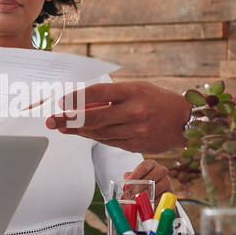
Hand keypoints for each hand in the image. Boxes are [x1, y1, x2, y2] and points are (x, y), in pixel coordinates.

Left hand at [46, 81, 188, 152]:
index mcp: (133, 92)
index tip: (61, 101)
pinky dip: (93, 137)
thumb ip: (110, 95)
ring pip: (99, 132)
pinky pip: (108, 141)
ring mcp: (135, 131)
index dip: (77, 98)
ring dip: (77, 131)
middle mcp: (134, 112)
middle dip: (69, 120)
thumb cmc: (157, 100)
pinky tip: (81, 133)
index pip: (98, 92)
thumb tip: (80, 102)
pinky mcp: (135, 145)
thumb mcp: (136, 89)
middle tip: (51, 120)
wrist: (183, 121)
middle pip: (94, 117)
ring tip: (62, 127)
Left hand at [124, 159, 173, 200]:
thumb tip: (126, 187)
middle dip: (139, 188)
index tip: (127, 185)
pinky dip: (153, 203)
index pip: (143, 168)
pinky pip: (161, 198)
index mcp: (150, 164)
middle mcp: (161, 170)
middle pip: (151, 178)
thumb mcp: (136, 177)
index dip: (134, 177)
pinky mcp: (170, 192)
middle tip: (131, 195)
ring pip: (156, 188)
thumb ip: (130, 179)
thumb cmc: (143, 181)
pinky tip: (146, 205)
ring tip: (137, 201)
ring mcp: (167, 181)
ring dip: (146, 196)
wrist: (156, 188)